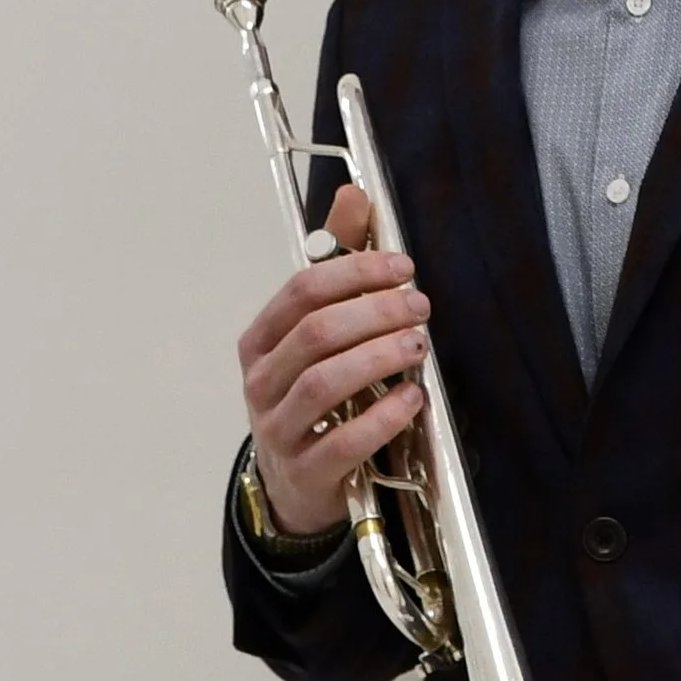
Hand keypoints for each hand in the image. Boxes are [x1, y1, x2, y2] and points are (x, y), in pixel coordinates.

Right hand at [238, 182, 430, 536]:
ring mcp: (277, 428)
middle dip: (374, 313)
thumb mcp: (315, 334)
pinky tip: (412, 399)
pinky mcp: (305, 471)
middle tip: (420, 306)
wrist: (295, 486)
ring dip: (379, 358)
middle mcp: (260, 381)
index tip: (402, 266)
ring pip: (324, 382)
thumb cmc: (312, 399)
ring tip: (419, 346)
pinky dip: (382, 417)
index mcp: (260, 340)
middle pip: (316, 333)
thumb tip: (353, 194)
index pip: (302, 290)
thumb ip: (336, 266)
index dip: (355, 272)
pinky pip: (342, 441)